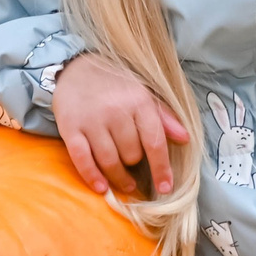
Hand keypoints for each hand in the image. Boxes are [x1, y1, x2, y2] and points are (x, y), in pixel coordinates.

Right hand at [52, 55, 188, 200]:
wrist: (76, 67)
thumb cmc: (116, 85)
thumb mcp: (143, 94)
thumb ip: (164, 117)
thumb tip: (185, 139)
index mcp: (139, 101)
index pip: (154, 142)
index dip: (162, 169)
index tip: (165, 188)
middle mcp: (116, 111)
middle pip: (131, 155)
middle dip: (134, 164)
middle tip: (133, 162)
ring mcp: (91, 120)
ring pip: (109, 161)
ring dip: (119, 178)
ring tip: (125, 183)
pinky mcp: (69, 127)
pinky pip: (82, 159)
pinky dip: (92, 177)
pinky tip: (101, 187)